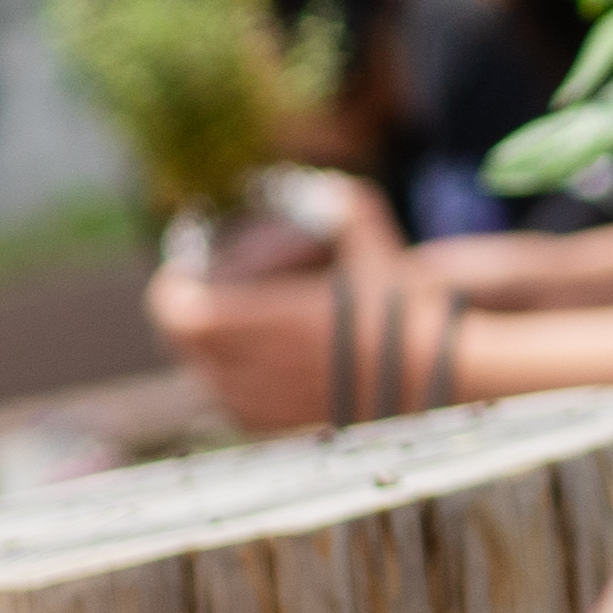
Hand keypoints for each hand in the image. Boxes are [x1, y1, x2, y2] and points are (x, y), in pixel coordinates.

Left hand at [146, 173, 429, 437]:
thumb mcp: (375, 244)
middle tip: (199, 293)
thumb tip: (321, 184)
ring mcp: (267, 404)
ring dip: (205, 350)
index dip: (169, 291)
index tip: (180, 272)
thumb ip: (341, 206)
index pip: (180, 314)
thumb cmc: (408, 309)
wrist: (443, 377)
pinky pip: (231, 404)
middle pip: (186, 345)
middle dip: (184, 316)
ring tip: (224, 325)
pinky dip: (228, 380)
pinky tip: (248, 361)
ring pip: (205, 377)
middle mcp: (260, 368)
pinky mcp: (280, 429)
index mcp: (272, 322)